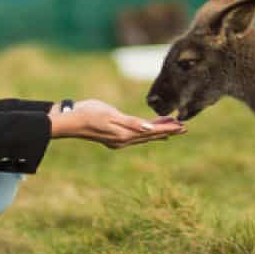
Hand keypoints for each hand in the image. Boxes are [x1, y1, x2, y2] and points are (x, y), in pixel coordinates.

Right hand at [51, 98, 185, 148]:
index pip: (152, 132)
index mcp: (125, 135)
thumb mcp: (110, 114)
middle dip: (168, 131)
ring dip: (159, 131)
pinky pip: (136, 135)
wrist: (70, 121)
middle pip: (151, 136)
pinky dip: (147, 132)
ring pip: (144, 136)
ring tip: (172, 128)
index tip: (183, 126)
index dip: (168, 129)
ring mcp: (119, 140)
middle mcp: (124, 140)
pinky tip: (150, 131)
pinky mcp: (114, 136)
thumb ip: (130, 122)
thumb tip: (148, 129)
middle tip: (184, 127)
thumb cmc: (89, 113)